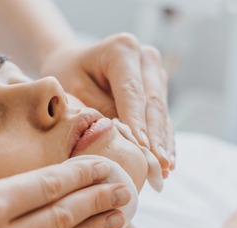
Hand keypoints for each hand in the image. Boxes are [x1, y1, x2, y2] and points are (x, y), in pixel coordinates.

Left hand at [41, 33, 174, 176]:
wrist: (74, 64)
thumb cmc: (69, 75)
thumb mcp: (74, 90)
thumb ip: (98, 110)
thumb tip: (121, 137)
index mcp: (122, 49)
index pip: (132, 91)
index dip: (138, 121)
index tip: (142, 147)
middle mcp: (145, 58)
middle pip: (153, 103)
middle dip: (156, 137)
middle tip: (158, 164)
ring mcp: (155, 74)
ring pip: (162, 113)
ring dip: (163, 143)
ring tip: (165, 169)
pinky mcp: (159, 90)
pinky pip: (163, 119)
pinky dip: (164, 141)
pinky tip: (167, 163)